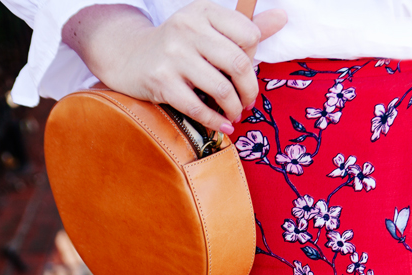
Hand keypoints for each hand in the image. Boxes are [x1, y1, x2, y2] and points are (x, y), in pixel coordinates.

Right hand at [62, 0, 286, 133]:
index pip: (248, 36)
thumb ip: (247, 27)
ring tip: (234, 115)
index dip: (254, 60)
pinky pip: (199, 108)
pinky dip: (216, 121)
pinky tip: (222, 126)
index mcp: (204, 12)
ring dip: (234, 110)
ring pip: (222, 89)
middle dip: (250, 92)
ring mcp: (173, 55)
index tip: (246, 74)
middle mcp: (188, 28)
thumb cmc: (179, 46)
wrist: (130, 56)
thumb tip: (282, 18)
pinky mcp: (162, 81)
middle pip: (239, 64)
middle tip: (248, 103)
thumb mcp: (209, 29)